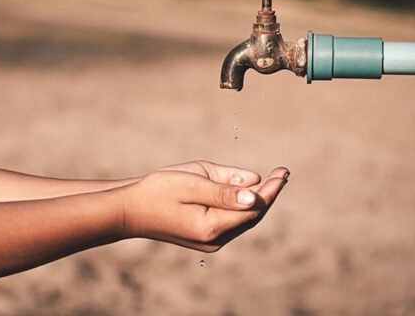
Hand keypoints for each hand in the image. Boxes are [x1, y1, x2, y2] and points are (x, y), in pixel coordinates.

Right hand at [120, 161, 288, 251]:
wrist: (130, 210)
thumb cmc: (158, 190)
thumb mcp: (192, 181)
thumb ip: (225, 187)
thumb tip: (256, 192)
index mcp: (212, 226)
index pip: (254, 207)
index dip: (271, 189)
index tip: (284, 172)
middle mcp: (215, 240)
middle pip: (253, 216)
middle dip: (269, 194)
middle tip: (282, 173)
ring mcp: (210, 242)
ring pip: (243, 220)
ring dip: (257, 200)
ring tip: (271, 180)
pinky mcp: (205, 238)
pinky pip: (232, 221)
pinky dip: (242, 206)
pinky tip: (248, 192)